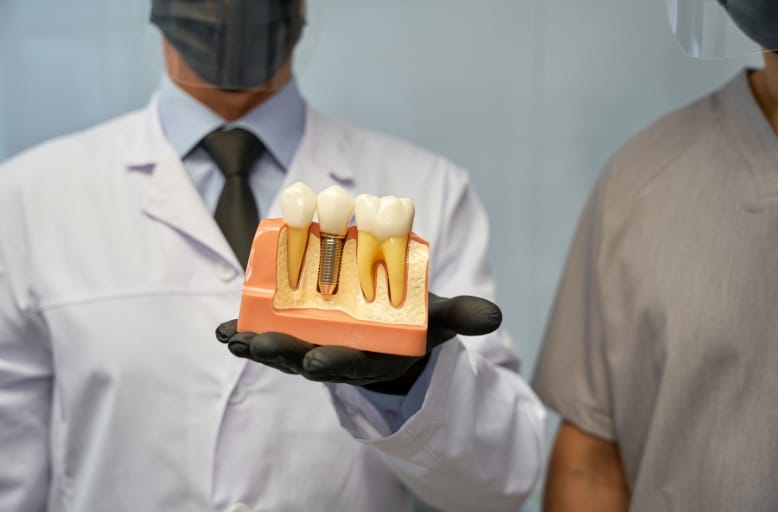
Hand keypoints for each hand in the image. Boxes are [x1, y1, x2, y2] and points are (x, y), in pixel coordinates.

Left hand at [215, 293, 501, 393]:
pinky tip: (225, 331)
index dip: (333, 363)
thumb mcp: (439, 320)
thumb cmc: (413, 325)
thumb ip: (461, 317)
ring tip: (231, 338)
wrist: (390, 335)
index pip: (350, 364)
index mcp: (370, 356)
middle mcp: (338, 356)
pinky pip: (271, 335)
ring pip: (283, 350)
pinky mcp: (298, 335)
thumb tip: (495, 316)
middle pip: (307, 359)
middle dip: (283, 354)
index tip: (316, 362)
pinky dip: (248, 333)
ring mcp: (314, 347)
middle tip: (259, 345)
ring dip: (257, 345)